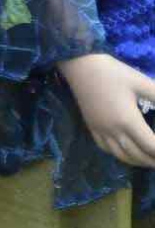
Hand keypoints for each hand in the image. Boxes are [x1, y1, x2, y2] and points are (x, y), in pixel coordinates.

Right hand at [57, 53, 154, 167]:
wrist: (80, 66)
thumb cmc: (113, 72)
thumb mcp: (141, 82)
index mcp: (128, 121)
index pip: (151, 146)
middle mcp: (113, 131)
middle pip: (138, 155)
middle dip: (153, 161)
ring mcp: (101, 131)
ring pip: (122, 156)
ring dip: (139, 162)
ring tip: (151, 161)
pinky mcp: (92, 128)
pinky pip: (107, 149)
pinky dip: (121, 156)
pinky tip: (128, 153)